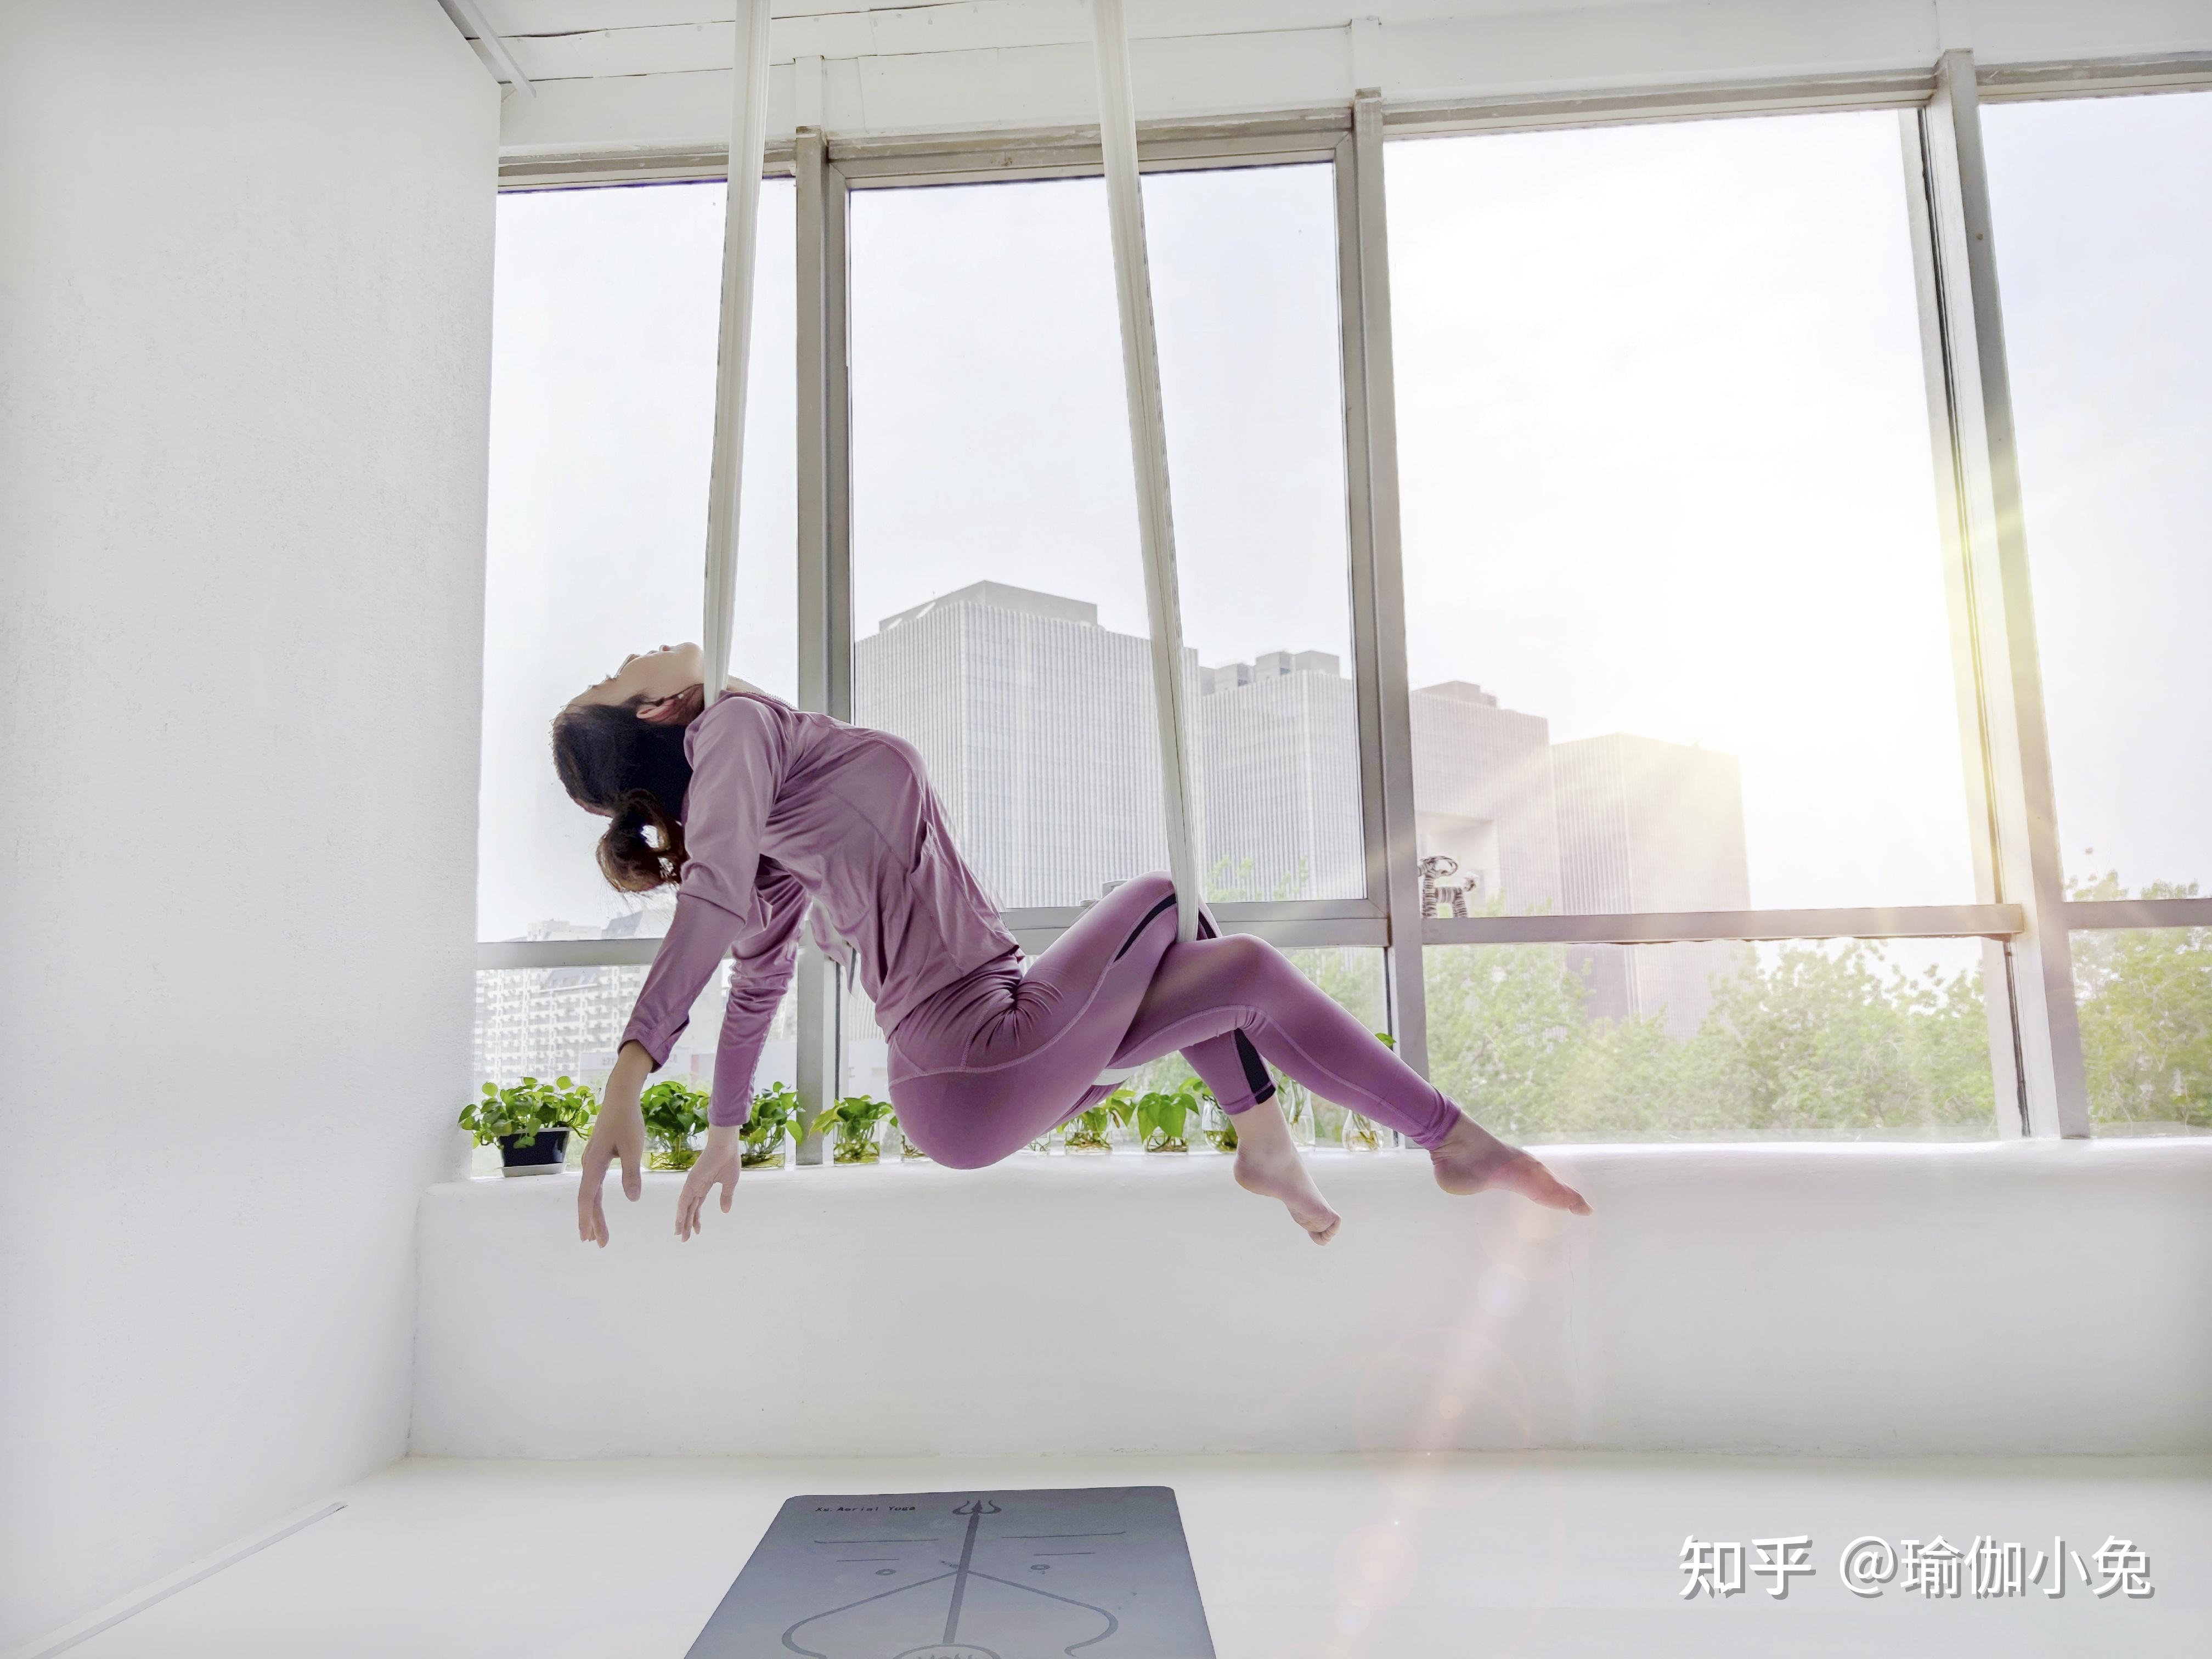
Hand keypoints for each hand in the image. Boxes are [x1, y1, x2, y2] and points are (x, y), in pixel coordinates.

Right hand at [578, 1043, 650, 1246]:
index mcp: (594, 1164)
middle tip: (597, 1243)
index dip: (588, 1219)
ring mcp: (591, 1161)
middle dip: (592, 1222)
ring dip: (594, 1213)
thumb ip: (632, 1173)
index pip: (588, 1198)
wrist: (620, 1098)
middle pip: (588, 1199)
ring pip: (591, 1193)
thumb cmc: (627, 1121)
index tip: (588, 1237)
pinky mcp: (598, 1157)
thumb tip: (632, 1199)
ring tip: (596, 1234)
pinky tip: (599, 1207)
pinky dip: (596, 1200)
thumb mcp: (634, 1147)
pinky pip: (594, 1184)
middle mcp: (589, 1164)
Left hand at [676, 1126, 743, 1241]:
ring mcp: (692, 1184)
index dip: (696, 1219)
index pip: (697, 1206)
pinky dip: (681, 1211)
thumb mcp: (729, 1183)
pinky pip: (685, 1199)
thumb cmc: (729, 1160)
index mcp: (704, 1186)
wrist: (726, 1146)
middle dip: (686, 1224)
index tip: (697, 1231)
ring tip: (680, 1235)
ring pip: (685, 1207)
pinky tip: (680, 1221)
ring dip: (682, 1221)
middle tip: (683, 1238)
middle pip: (689, 1209)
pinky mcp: (691, 1181)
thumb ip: (726, 1197)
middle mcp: (695, 1186)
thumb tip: (725, 1211)